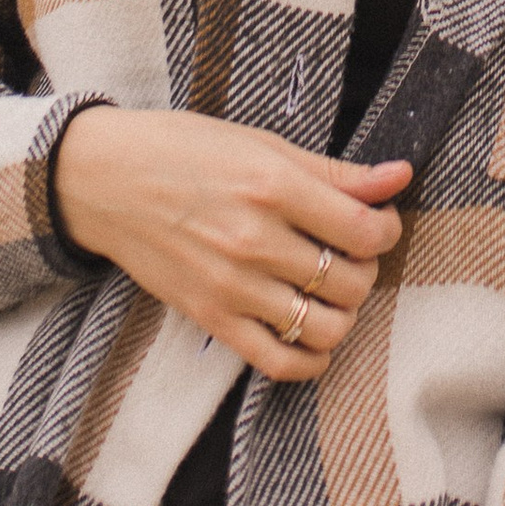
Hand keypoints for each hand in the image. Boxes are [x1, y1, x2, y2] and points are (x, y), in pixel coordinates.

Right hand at [51, 107, 409, 381]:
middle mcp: (255, 240)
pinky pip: (278, 361)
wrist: (104, 180)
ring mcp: (231, 286)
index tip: (376, 221)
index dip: (386, 229)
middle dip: (365, 269)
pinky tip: (312, 336)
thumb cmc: (183, 150)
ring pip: (325, 326)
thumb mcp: (263, 144)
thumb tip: (399, 176)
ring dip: (343, 313)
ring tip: (330, 290)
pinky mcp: (210, 319)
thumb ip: (334, 171)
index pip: (364, 230)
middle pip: (351, 281)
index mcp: (273, 186)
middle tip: (349, 253)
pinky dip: (309, 360)